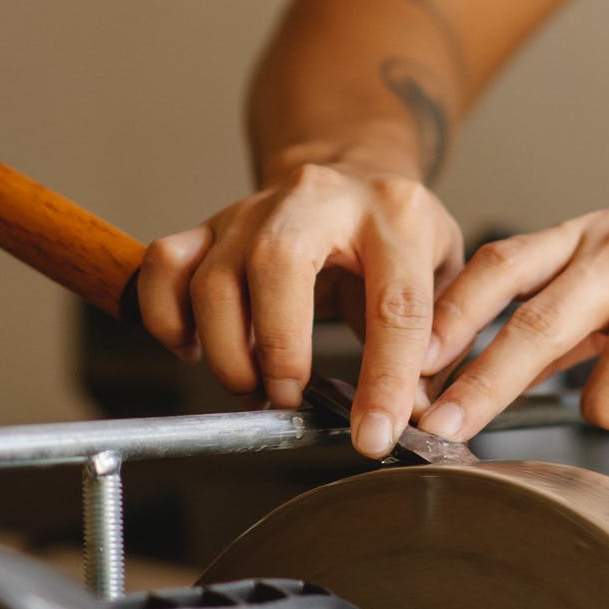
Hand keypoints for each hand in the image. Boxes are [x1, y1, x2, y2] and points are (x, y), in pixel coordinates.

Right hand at [137, 157, 462, 457]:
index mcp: (398, 214)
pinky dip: (168, 319)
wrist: (352, 174)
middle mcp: (320, 199)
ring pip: (213, 277)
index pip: (396, 304)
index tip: (376, 434)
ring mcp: (256, 208)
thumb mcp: (444, 273)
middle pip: (278, 264)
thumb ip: (440, 339)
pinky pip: (165, 267)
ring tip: (257, 387)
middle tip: (290, 397)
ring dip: (227, 351)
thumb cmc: (399, 235)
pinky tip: (198, 349)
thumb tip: (417, 411)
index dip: (386, 379)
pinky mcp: (211, 223)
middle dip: (280, 349)